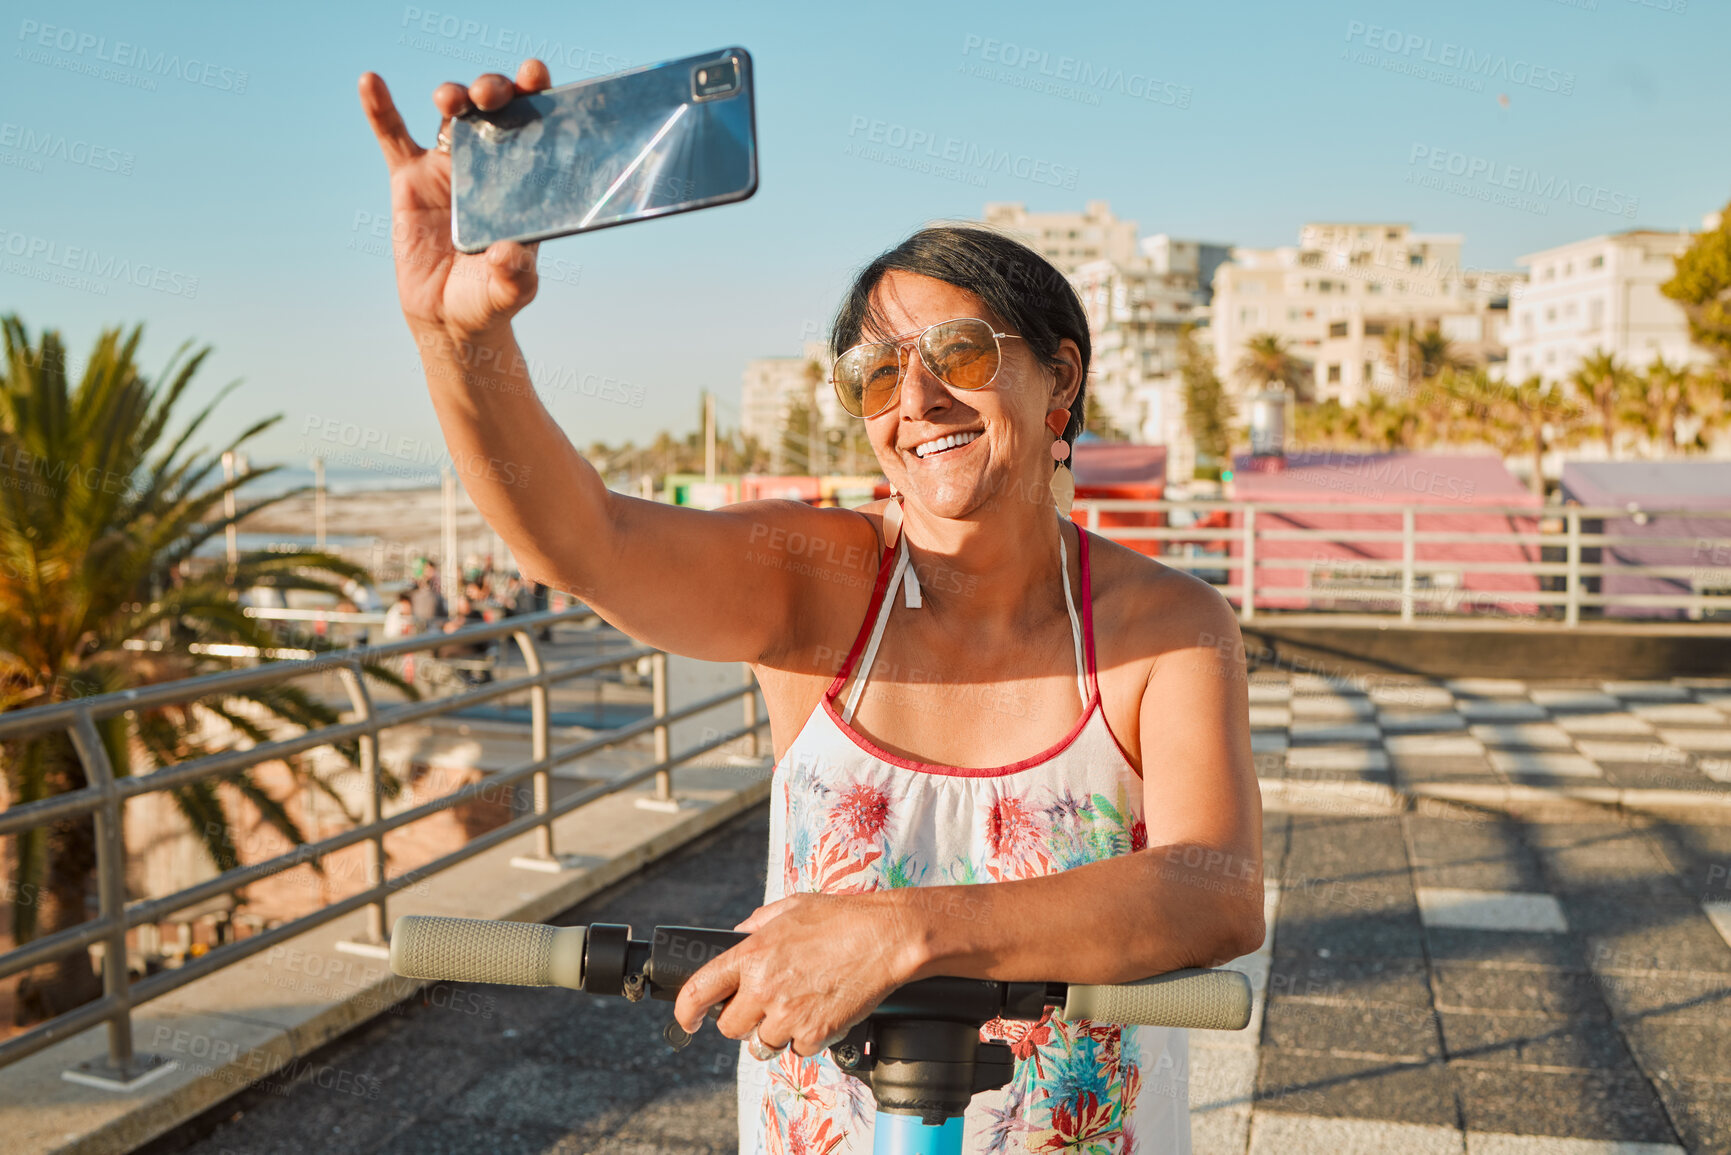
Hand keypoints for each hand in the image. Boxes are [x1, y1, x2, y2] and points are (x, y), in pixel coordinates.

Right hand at [357, 61, 550, 338]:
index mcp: (524, 180)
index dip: (538, 94)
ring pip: (452, 116)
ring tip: (449, 99)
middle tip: (491, 96)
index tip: (536, 75)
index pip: (537, 126)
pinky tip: (370, 82)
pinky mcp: (411, 179)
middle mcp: (491, 164)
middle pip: (495, 110)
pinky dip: (380, 109)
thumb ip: (515, 274)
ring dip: (452, 96)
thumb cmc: (490, 298)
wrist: (450, 316)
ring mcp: (449, 168)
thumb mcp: (510, 291)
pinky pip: (393, 138)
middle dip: (494, 91)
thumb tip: (506, 254)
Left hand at [673, 892, 924, 1056]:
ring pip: (762, 1044)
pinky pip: (798, 1050)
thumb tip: (740, 934)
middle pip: (729, 1028)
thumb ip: (758, 924)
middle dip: (742, 1020)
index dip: (685, 1011)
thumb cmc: (842, 918)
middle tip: (763, 1006)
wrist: (885, 938)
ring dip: (774, 1033)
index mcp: (752, 955)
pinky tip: (820, 1012)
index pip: (699, 991)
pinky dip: (806, 1038)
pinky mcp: (815, 1034)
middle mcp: (764, 988)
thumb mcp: (791, 907)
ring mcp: (789, 1015)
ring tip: (797, 1008)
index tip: (687, 1019)